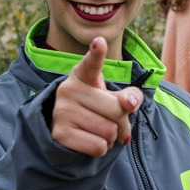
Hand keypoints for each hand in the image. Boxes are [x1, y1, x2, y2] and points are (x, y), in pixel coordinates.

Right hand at [51, 37, 142, 156]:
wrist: (70, 129)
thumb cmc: (98, 107)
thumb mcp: (114, 97)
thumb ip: (130, 96)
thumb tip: (130, 102)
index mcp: (84, 74)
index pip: (92, 63)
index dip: (97, 53)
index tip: (99, 41)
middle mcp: (69, 89)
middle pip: (117, 110)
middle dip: (123, 122)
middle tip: (115, 123)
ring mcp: (62, 111)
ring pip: (109, 131)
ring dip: (113, 137)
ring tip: (100, 130)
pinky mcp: (59, 133)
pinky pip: (99, 147)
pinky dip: (103, 148)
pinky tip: (92, 140)